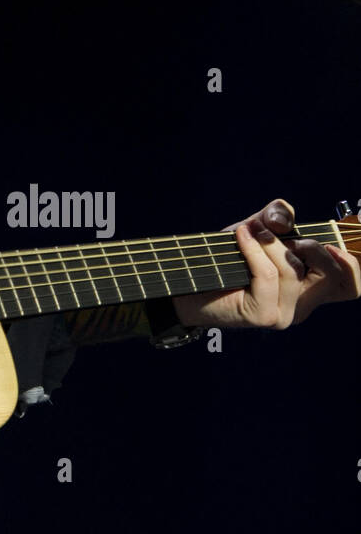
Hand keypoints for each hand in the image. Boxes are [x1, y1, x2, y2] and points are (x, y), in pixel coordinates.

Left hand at [175, 199, 360, 329]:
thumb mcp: (256, 228)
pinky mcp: (264, 315)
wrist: (190, 278)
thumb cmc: (226, 256)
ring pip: (294, 271)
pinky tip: (240, 237)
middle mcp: (303, 304)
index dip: (353, 264)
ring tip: (249, 231)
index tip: (335, 242)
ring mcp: (285, 313)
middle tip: (279, 232)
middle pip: (334, 277)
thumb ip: (276, 217)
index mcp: (310, 286)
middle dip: (311, 246)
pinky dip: (253, 250)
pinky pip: (269, 276)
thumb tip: (283, 219)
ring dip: (269, 243)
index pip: (349, 285)